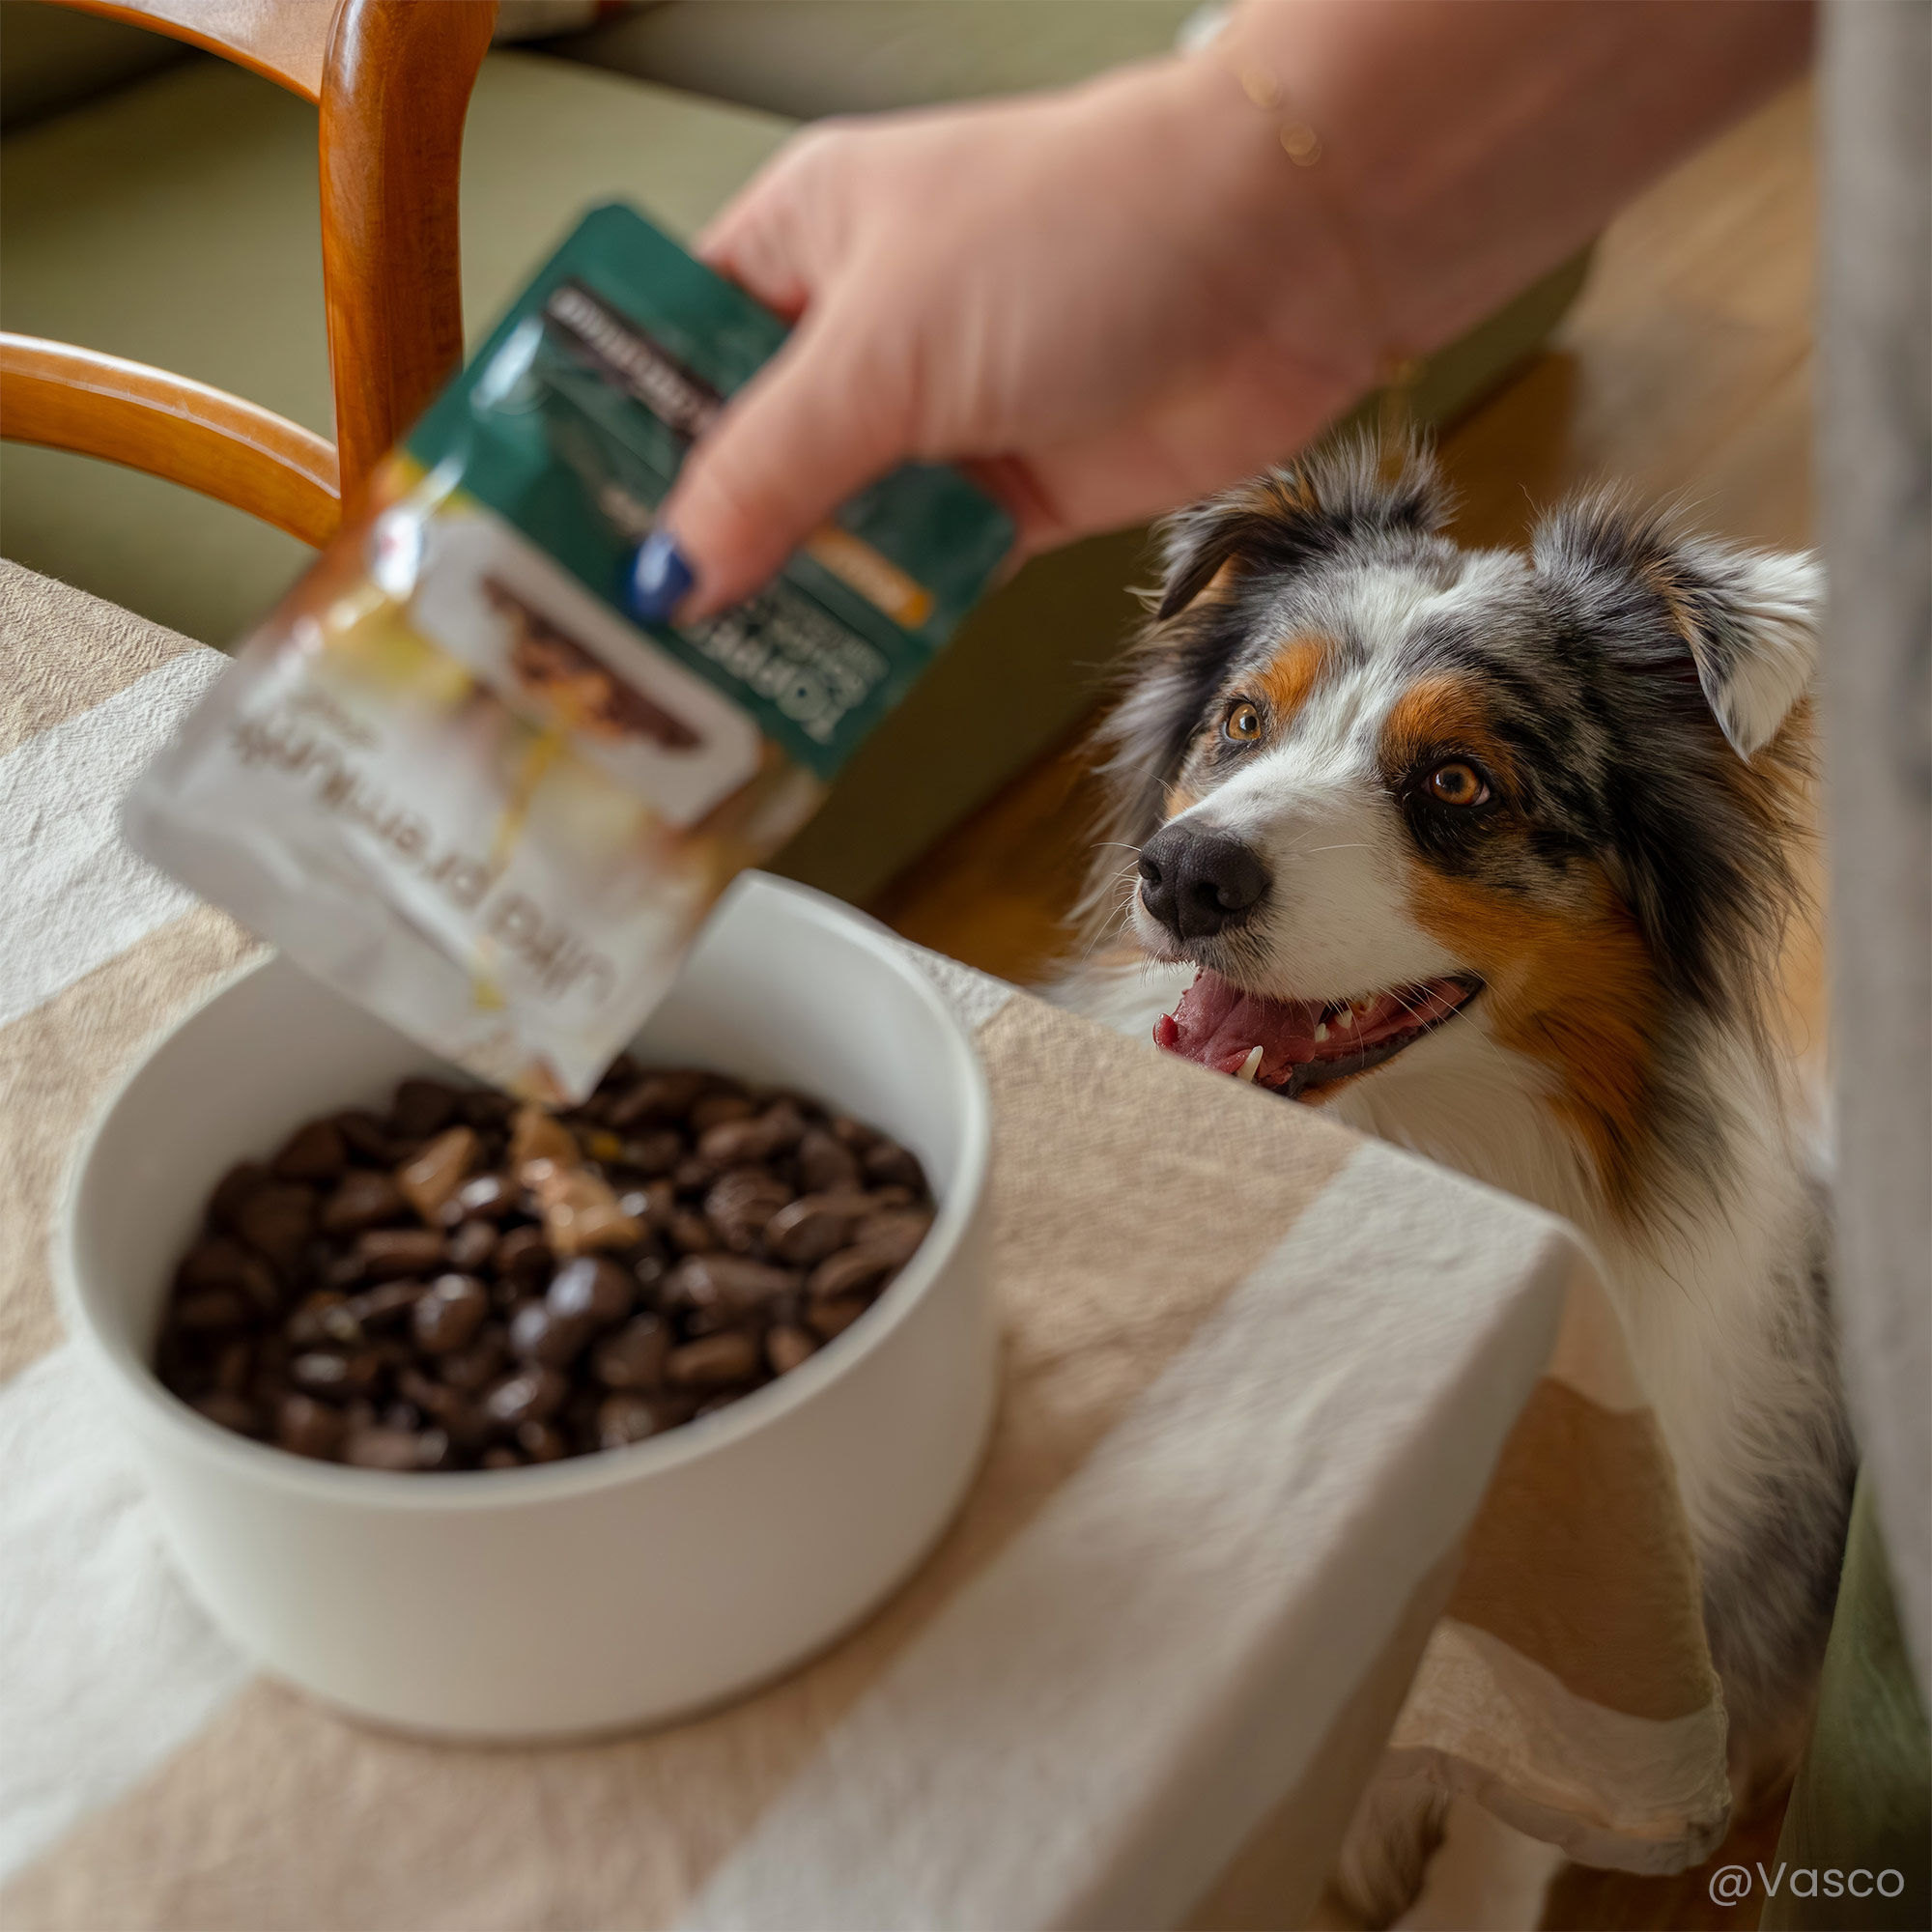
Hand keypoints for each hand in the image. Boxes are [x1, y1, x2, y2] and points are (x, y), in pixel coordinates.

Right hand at [641, 0, 1812, 620]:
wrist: (1287, 253)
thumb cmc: (1085, 230)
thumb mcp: (882, 347)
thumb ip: (767, 470)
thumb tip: (671, 574)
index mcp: (794, 250)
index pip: (656, 353)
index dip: (595, 444)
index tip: (537, 539)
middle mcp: (854, 340)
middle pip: (733, 463)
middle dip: (681, 556)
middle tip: (607, 656)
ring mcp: (932, 425)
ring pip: (822, 536)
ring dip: (776, 611)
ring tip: (696, 699)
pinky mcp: (1007, 501)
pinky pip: (913, 583)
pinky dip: (872, 634)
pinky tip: (815, 691)